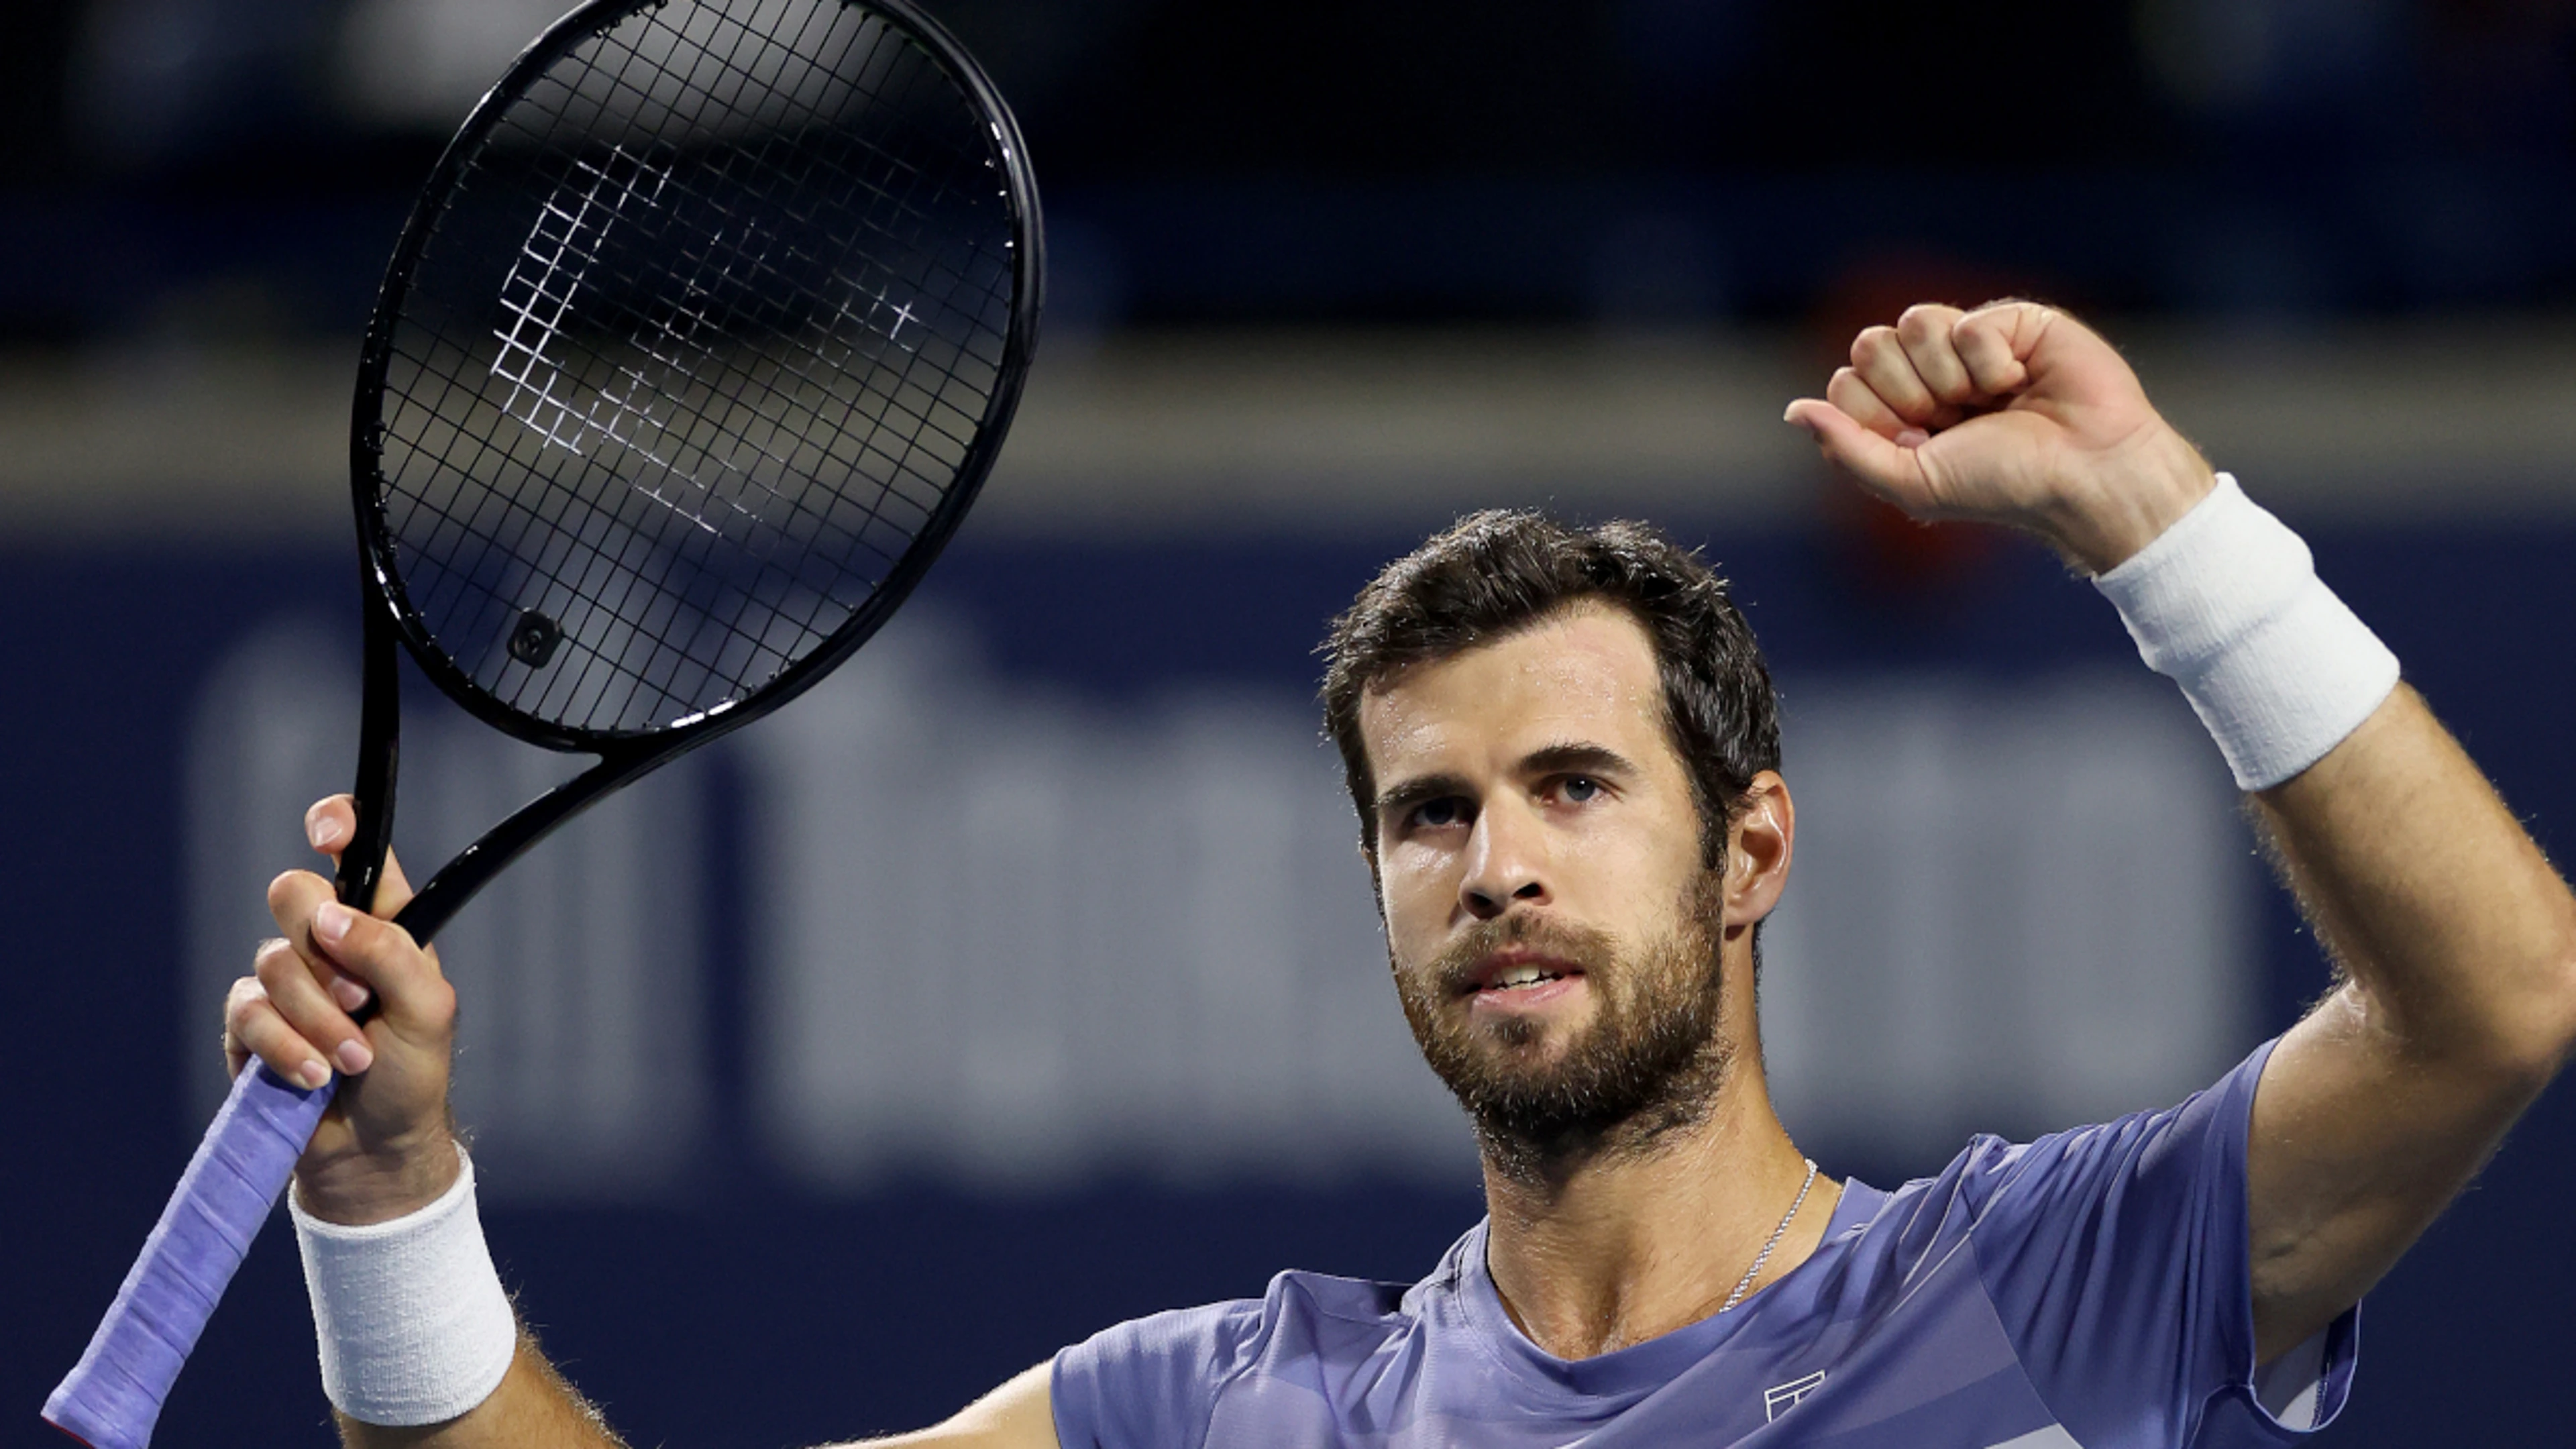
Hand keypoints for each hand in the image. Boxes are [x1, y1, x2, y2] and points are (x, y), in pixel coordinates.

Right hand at [223, 795, 460, 1223]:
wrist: (376, 1148)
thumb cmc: (413, 1074)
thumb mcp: (428, 1010)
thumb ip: (390, 953)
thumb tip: (330, 916)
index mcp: (381, 921)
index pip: (355, 853)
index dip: (336, 826)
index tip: (325, 830)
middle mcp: (327, 941)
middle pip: (290, 893)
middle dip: (322, 950)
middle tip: (360, 998)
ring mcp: (285, 981)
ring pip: (273, 962)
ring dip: (317, 1017)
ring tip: (353, 1058)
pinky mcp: (250, 1025)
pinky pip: (248, 1014)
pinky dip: (286, 1047)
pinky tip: (316, 1076)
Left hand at [1784, 301, 2216, 572]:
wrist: (2086, 473)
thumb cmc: (2005, 485)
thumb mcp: (1913, 483)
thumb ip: (1847, 448)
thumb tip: (1793, 410)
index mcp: (1901, 411)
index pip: (1845, 383)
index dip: (1876, 412)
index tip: (1922, 440)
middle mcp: (1930, 373)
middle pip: (1869, 345)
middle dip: (1909, 391)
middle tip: (1956, 419)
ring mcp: (1968, 344)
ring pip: (1912, 323)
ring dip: (1950, 376)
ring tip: (1992, 400)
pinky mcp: (2010, 320)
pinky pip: (1964, 322)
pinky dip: (1990, 360)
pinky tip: (2023, 379)